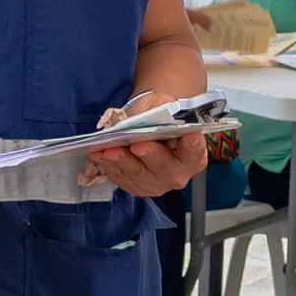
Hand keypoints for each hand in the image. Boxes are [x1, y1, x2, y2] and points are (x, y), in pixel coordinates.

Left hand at [83, 95, 208, 199]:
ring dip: (122, 162)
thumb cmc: (161, 117)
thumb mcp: (164, 108)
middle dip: (149, 155)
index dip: (193, 144)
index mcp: (193, 154)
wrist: (151, 127)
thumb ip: (160, 113)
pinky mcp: (137, 187)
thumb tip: (144, 118)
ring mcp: (157, 184)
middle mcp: (178, 174)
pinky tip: (100, 155)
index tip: (190, 135)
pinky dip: (110, 166)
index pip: (195, 150)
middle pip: (164, 167)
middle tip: (137, 145)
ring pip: (139, 175)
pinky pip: (123, 179)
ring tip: (108, 150)